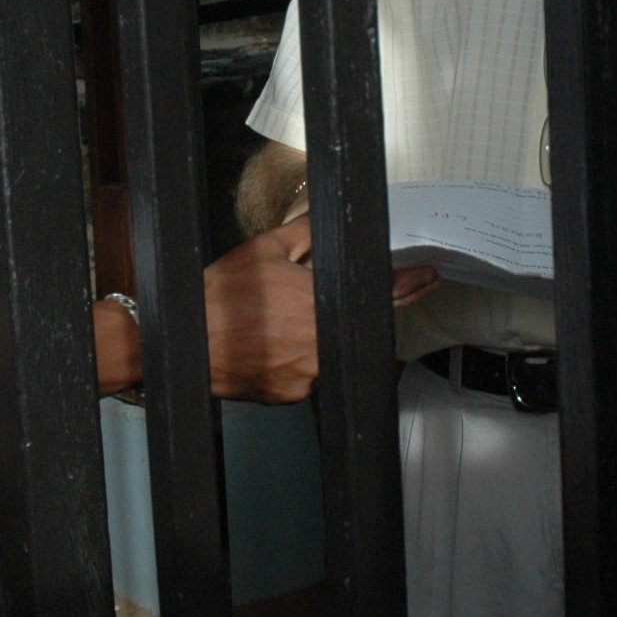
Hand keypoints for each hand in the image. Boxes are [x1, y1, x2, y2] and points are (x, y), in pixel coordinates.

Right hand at [202, 222, 440, 403]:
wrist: (188, 345)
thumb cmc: (219, 300)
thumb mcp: (262, 251)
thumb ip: (304, 233)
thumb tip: (326, 220)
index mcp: (321, 303)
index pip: (382, 292)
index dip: (410, 284)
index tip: (428, 279)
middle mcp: (322, 342)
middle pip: (348, 325)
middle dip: (325, 313)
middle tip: (292, 308)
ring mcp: (311, 373)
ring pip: (326, 351)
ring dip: (308, 339)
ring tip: (269, 327)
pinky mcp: (295, 395)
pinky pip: (307, 376)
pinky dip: (293, 361)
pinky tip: (266, 348)